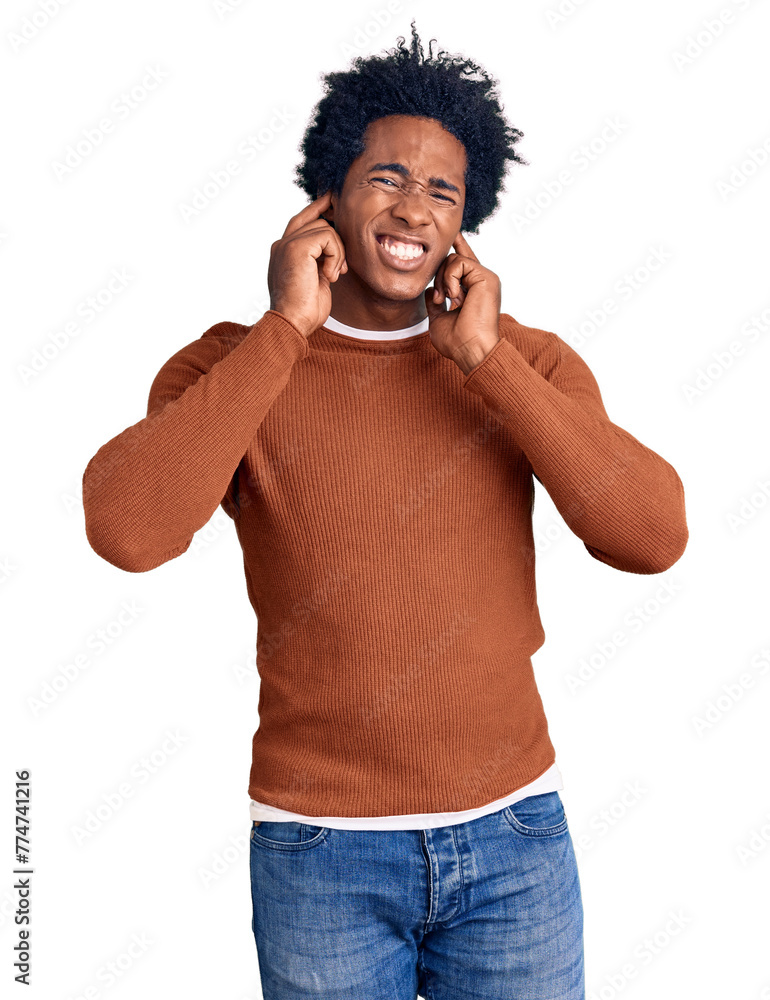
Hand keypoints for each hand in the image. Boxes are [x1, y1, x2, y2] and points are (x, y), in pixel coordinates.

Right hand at [268, 190, 347, 338]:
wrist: (292, 324)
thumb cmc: (305, 311)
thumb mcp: (315, 280)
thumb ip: (319, 260)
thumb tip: (334, 246)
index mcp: (283, 251)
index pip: (302, 220)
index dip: (318, 207)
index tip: (332, 199)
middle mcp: (282, 244)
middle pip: (317, 220)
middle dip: (337, 238)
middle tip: (340, 268)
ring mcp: (287, 244)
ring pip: (326, 228)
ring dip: (338, 254)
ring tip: (333, 276)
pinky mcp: (297, 247)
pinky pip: (328, 236)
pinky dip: (335, 256)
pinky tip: (329, 276)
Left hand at [423, 232, 500, 374]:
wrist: (470, 350)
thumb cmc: (457, 342)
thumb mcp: (439, 319)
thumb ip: (434, 303)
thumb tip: (430, 290)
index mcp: (473, 291)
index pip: (464, 263)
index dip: (457, 247)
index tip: (452, 235)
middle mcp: (481, 282)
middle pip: (453, 259)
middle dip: (439, 275)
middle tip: (439, 299)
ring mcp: (485, 278)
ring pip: (455, 258)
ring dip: (443, 279)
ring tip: (446, 299)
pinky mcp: (487, 277)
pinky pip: (460, 262)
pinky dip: (450, 278)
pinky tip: (454, 295)